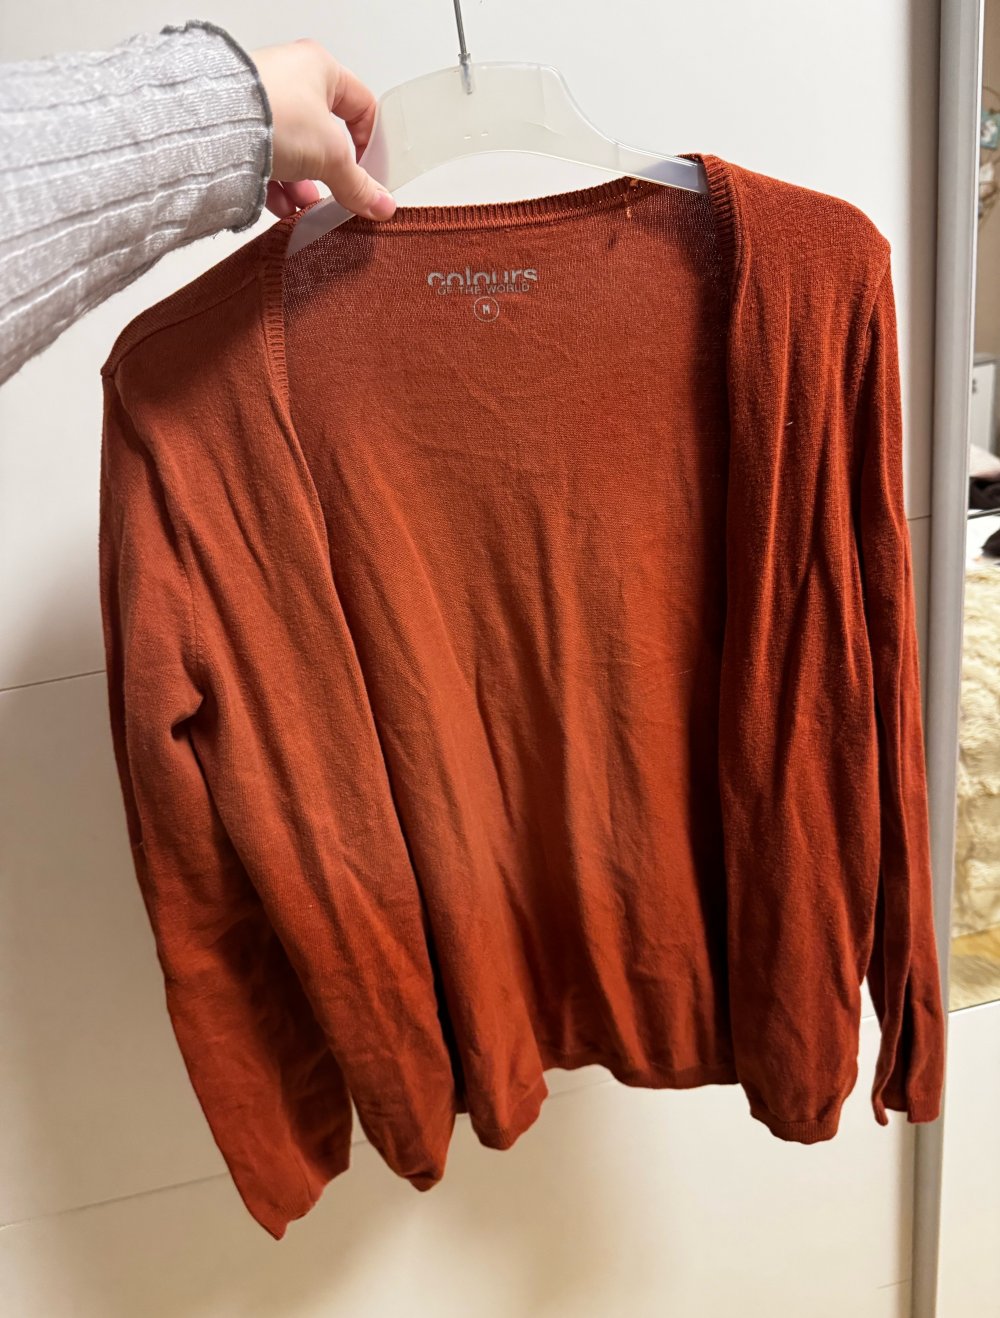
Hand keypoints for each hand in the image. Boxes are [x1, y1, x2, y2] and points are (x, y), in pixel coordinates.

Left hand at [249, 38, 395, 220]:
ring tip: (305, 206)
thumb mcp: (332, 155)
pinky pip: (266, 160)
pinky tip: (281, 206)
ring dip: (303, 184)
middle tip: (338, 194)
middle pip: (325, 134)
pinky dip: (276, 186)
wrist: (212, 125)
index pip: (361, 105)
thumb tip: (380, 204)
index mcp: (319, 68)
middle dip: (331, 172)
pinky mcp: (237, 127)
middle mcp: (289, 79)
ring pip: (295, 151)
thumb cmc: (272, 114)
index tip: (369, 174)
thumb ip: (359, 184)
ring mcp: (261, 103)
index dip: (370, 142)